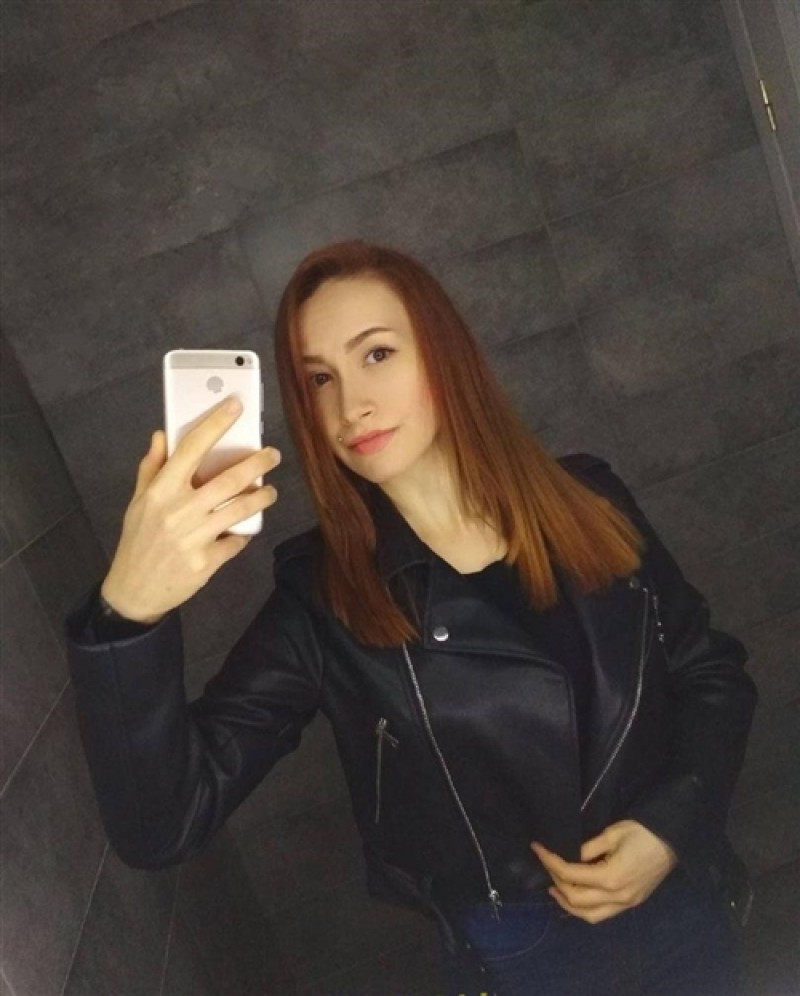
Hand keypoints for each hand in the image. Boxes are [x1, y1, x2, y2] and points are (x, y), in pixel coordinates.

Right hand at [101, 397, 280, 622]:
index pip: (191, 447)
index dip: (216, 423)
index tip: (236, 405)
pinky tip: (246, 527)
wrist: (133, 591)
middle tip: (272, 454)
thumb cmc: (137, 541)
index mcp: (161, 491)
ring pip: (240, 509)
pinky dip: (243, 533)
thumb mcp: (138, 502)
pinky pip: (236, 541)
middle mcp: (179, 510)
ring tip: (270, 491)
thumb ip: (151, 467)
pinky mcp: (206, 561)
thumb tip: (162, 435)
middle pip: (229, 479)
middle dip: (257, 463)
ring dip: (261, 497)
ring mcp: (194, 537)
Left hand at [531, 820, 677, 923]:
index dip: (550, 862)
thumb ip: (588, 848)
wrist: (671, 841)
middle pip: (576, 900)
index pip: (571, 874)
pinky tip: (577, 897)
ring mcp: (626, 904)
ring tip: (555, 889)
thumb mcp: (611, 834)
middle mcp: (617, 897)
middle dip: (556, 881)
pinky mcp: (632, 904)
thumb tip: (569, 855)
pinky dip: (585, 909)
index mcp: (610, 877)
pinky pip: (603, 914)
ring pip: (590, 916)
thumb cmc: (642, 833)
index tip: (537, 848)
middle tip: (546, 864)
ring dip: (568, 904)